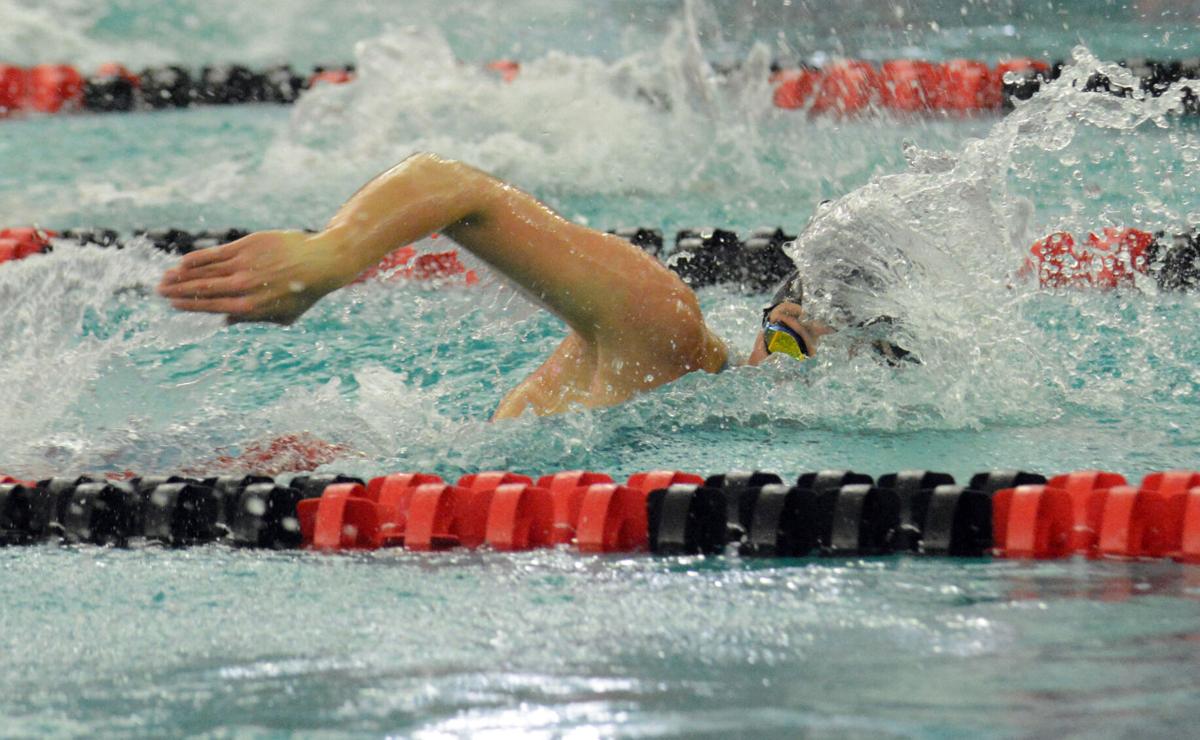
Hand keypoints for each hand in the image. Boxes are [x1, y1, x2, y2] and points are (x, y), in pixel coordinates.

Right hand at [157, 230, 349, 323]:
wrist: (321, 262)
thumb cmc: (302, 293)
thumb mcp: (280, 316)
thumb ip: (250, 319)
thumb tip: (222, 321)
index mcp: (250, 308)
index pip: (210, 306)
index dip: (188, 305)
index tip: (172, 305)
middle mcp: (244, 287)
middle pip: (202, 289)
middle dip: (177, 291)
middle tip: (159, 291)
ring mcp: (244, 265)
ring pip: (205, 271)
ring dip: (181, 275)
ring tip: (165, 277)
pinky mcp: (247, 246)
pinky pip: (215, 254)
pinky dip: (197, 259)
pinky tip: (184, 262)